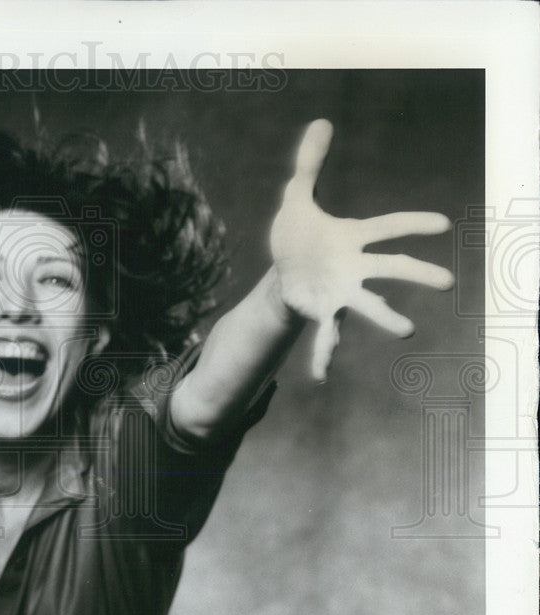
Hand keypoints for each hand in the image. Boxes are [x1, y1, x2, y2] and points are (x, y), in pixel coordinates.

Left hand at [269, 119, 453, 380]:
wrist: (282, 271)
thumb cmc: (298, 235)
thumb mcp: (296, 198)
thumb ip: (309, 165)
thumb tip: (321, 121)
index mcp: (352, 237)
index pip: (386, 226)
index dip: (412, 224)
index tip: (441, 224)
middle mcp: (354, 267)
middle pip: (390, 268)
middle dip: (417, 274)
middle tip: (447, 282)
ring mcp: (341, 293)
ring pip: (368, 305)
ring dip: (385, 317)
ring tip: (407, 329)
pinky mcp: (322, 313)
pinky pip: (325, 337)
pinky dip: (324, 357)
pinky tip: (320, 377)